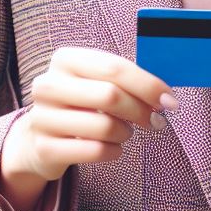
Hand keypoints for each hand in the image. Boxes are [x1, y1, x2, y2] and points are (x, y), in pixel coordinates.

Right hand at [0, 46, 175, 210]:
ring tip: (125, 131)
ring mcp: (42, 117)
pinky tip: (113, 147)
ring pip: (104, 126)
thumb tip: (166, 96)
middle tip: (155, 120)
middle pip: (110, 96)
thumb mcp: (99, 80)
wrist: (40, 135)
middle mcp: (48, 85)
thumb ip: (129, 80)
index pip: (115, 68)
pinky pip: (95, 151)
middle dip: (141, 110)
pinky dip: (113, 151)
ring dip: (126, 132)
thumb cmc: (82, 101)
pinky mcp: (44, 148)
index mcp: (66, 59)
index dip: (148, 85)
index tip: (170, 100)